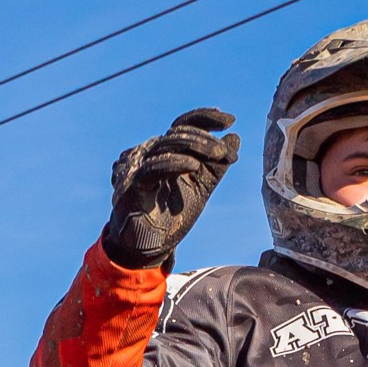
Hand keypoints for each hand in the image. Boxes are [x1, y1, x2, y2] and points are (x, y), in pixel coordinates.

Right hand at [102, 107, 237, 268]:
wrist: (147, 248)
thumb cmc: (170, 217)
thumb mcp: (201, 188)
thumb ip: (216, 166)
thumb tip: (234, 138)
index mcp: (165, 151)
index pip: (183, 124)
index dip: (205, 118)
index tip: (230, 120)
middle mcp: (150, 152)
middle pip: (177, 131)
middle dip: (206, 138)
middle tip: (227, 152)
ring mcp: (139, 165)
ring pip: (167, 144)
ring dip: (197, 146)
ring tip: (219, 155)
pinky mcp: (132, 184)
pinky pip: (153, 167)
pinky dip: (175, 163)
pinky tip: (194, 165)